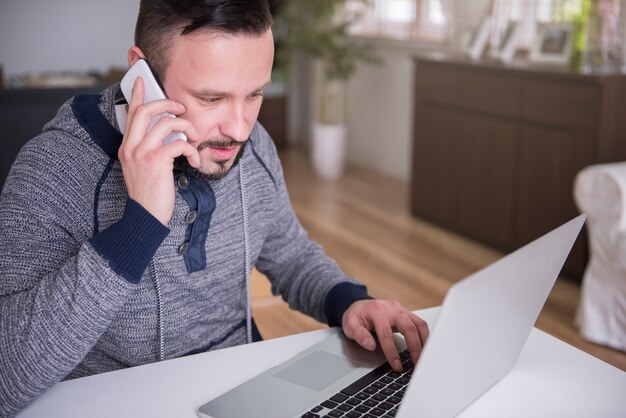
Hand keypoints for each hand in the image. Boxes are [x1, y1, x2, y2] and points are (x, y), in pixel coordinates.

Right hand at [118, 77, 199, 224]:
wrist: (146, 217)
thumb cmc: (150, 195)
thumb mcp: (144, 169)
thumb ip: (150, 150)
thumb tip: (169, 135)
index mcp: (127, 147)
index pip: (131, 114)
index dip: (138, 95)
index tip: (142, 80)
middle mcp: (130, 147)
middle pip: (146, 110)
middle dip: (167, 103)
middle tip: (181, 108)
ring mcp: (141, 153)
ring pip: (165, 123)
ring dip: (186, 127)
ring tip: (195, 138)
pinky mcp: (156, 162)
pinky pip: (178, 143)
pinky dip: (191, 149)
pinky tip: (194, 160)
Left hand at [342, 299, 428, 371]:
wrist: (361, 306)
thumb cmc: (356, 316)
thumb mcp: (349, 325)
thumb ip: (358, 334)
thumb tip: (370, 345)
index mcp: (377, 310)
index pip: (386, 333)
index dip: (392, 351)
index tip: (396, 365)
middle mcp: (392, 308)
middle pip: (408, 327)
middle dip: (414, 347)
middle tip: (417, 364)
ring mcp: (401, 310)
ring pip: (419, 324)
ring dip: (424, 342)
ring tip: (424, 358)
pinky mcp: (407, 314)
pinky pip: (420, 324)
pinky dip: (424, 337)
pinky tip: (425, 348)